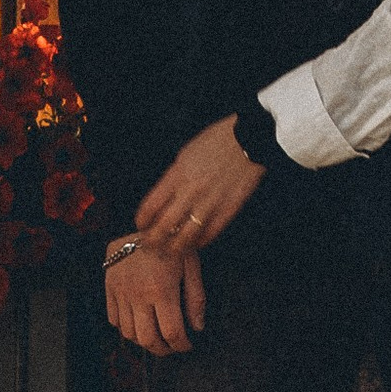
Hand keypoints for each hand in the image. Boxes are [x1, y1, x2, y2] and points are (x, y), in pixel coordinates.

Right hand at [105, 229, 207, 354]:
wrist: (145, 222)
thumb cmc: (172, 244)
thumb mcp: (192, 266)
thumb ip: (196, 298)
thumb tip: (197, 328)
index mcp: (161, 290)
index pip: (171, 332)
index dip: (181, 345)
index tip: (187, 345)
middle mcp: (138, 294)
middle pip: (147, 339)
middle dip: (162, 350)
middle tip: (172, 347)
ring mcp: (120, 292)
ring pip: (128, 333)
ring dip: (143, 341)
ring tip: (156, 336)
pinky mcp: (109, 287)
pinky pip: (113, 319)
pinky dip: (125, 327)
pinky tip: (138, 321)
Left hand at [136, 115, 266, 250]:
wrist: (249, 139)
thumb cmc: (216, 142)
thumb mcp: (185, 155)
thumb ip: (174, 179)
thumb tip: (164, 200)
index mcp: (177, 175)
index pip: (151, 207)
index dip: (142, 221)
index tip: (141, 226)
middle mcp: (190, 192)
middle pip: (164, 227)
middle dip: (153, 240)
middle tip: (150, 245)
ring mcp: (210, 203)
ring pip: (185, 237)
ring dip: (174, 248)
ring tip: (169, 251)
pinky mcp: (228, 210)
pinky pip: (209, 234)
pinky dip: (199, 242)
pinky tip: (194, 243)